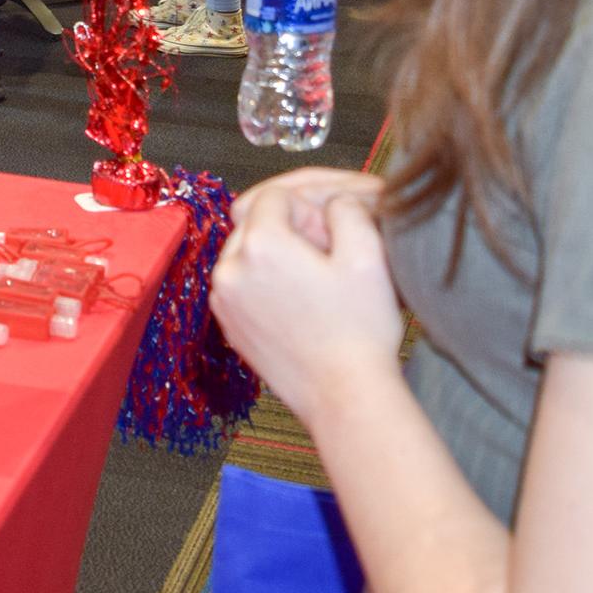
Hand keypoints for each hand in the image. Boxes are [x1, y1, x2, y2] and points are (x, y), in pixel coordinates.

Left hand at [210, 172, 402, 420]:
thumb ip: (347, 208)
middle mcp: (230, 269)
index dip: (310, 199)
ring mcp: (224, 300)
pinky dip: (267, 276)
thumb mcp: (368, 256)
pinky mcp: (229, 325)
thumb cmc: (361, 330)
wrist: (345, 397)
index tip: (336, 221)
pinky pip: (242, 282)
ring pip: (247, 250)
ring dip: (279, 248)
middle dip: (292, 220)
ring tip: (320, 269)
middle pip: (255, 219)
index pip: (275, 195)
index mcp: (260, 245)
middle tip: (331, 240)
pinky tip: (303, 293)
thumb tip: (332, 201)